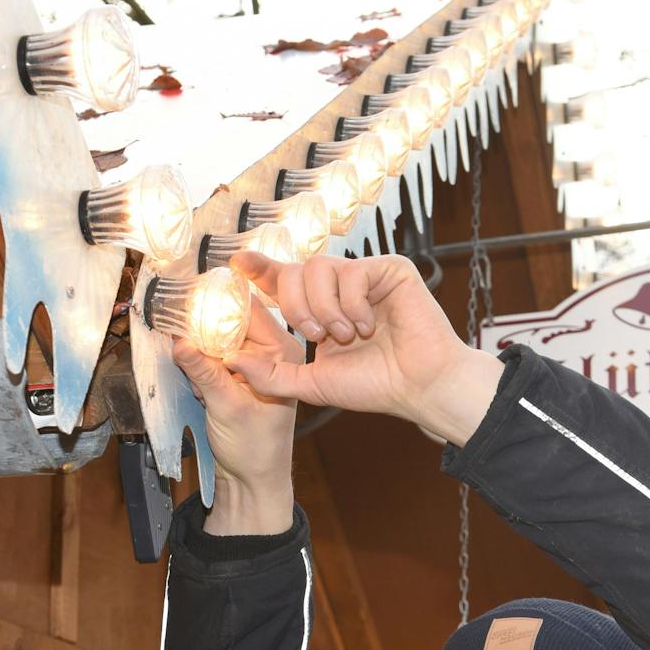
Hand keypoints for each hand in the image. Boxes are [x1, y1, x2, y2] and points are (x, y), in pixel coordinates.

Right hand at [172, 299, 300, 533]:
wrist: (252, 480)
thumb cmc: (255, 449)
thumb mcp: (228, 408)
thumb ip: (204, 372)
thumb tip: (179, 341)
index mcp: (281, 352)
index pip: (249, 309)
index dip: (220, 299)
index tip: (189, 296)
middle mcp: (268, 352)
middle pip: (228, 320)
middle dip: (203, 329)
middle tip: (182, 336)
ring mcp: (249, 363)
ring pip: (214, 338)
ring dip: (199, 352)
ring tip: (200, 381)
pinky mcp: (232, 376)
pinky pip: (208, 357)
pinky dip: (198, 368)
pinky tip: (201, 391)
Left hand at [224, 252, 503, 443]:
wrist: (419, 386)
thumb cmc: (375, 386)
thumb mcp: (312, 384)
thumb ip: (271, 375)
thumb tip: (231, 360)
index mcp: (321, 311)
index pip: (284, 281)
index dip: (260, 269)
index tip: (237, 263)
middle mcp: (340, 289)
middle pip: (296, 271)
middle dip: (297, 306)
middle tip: (317, 335)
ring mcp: (365, 277)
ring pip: (320, 268)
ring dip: (326, 308)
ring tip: (348, 335)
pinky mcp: (389, 269)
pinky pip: (352, 272)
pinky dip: (354, 304)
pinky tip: (369, 326)